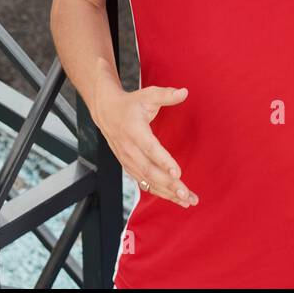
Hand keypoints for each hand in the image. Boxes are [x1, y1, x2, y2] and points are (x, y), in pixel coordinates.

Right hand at [94, 82, 198, 208]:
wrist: (106, 112)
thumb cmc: (131, 103)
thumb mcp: (147, 95)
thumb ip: (166, 95)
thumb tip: (185, 92)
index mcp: (134, 130)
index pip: (150, 148)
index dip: (163, 161)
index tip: (178, 173)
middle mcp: (129, 148)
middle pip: (149, 171)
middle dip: (168, 184)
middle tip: (186, 193)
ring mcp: (127, 160)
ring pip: (147, 181)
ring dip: (167, 192)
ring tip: (187, 200)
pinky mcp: (128, 166)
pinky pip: (143, 182)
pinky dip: (159, 192)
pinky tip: (175, 198)